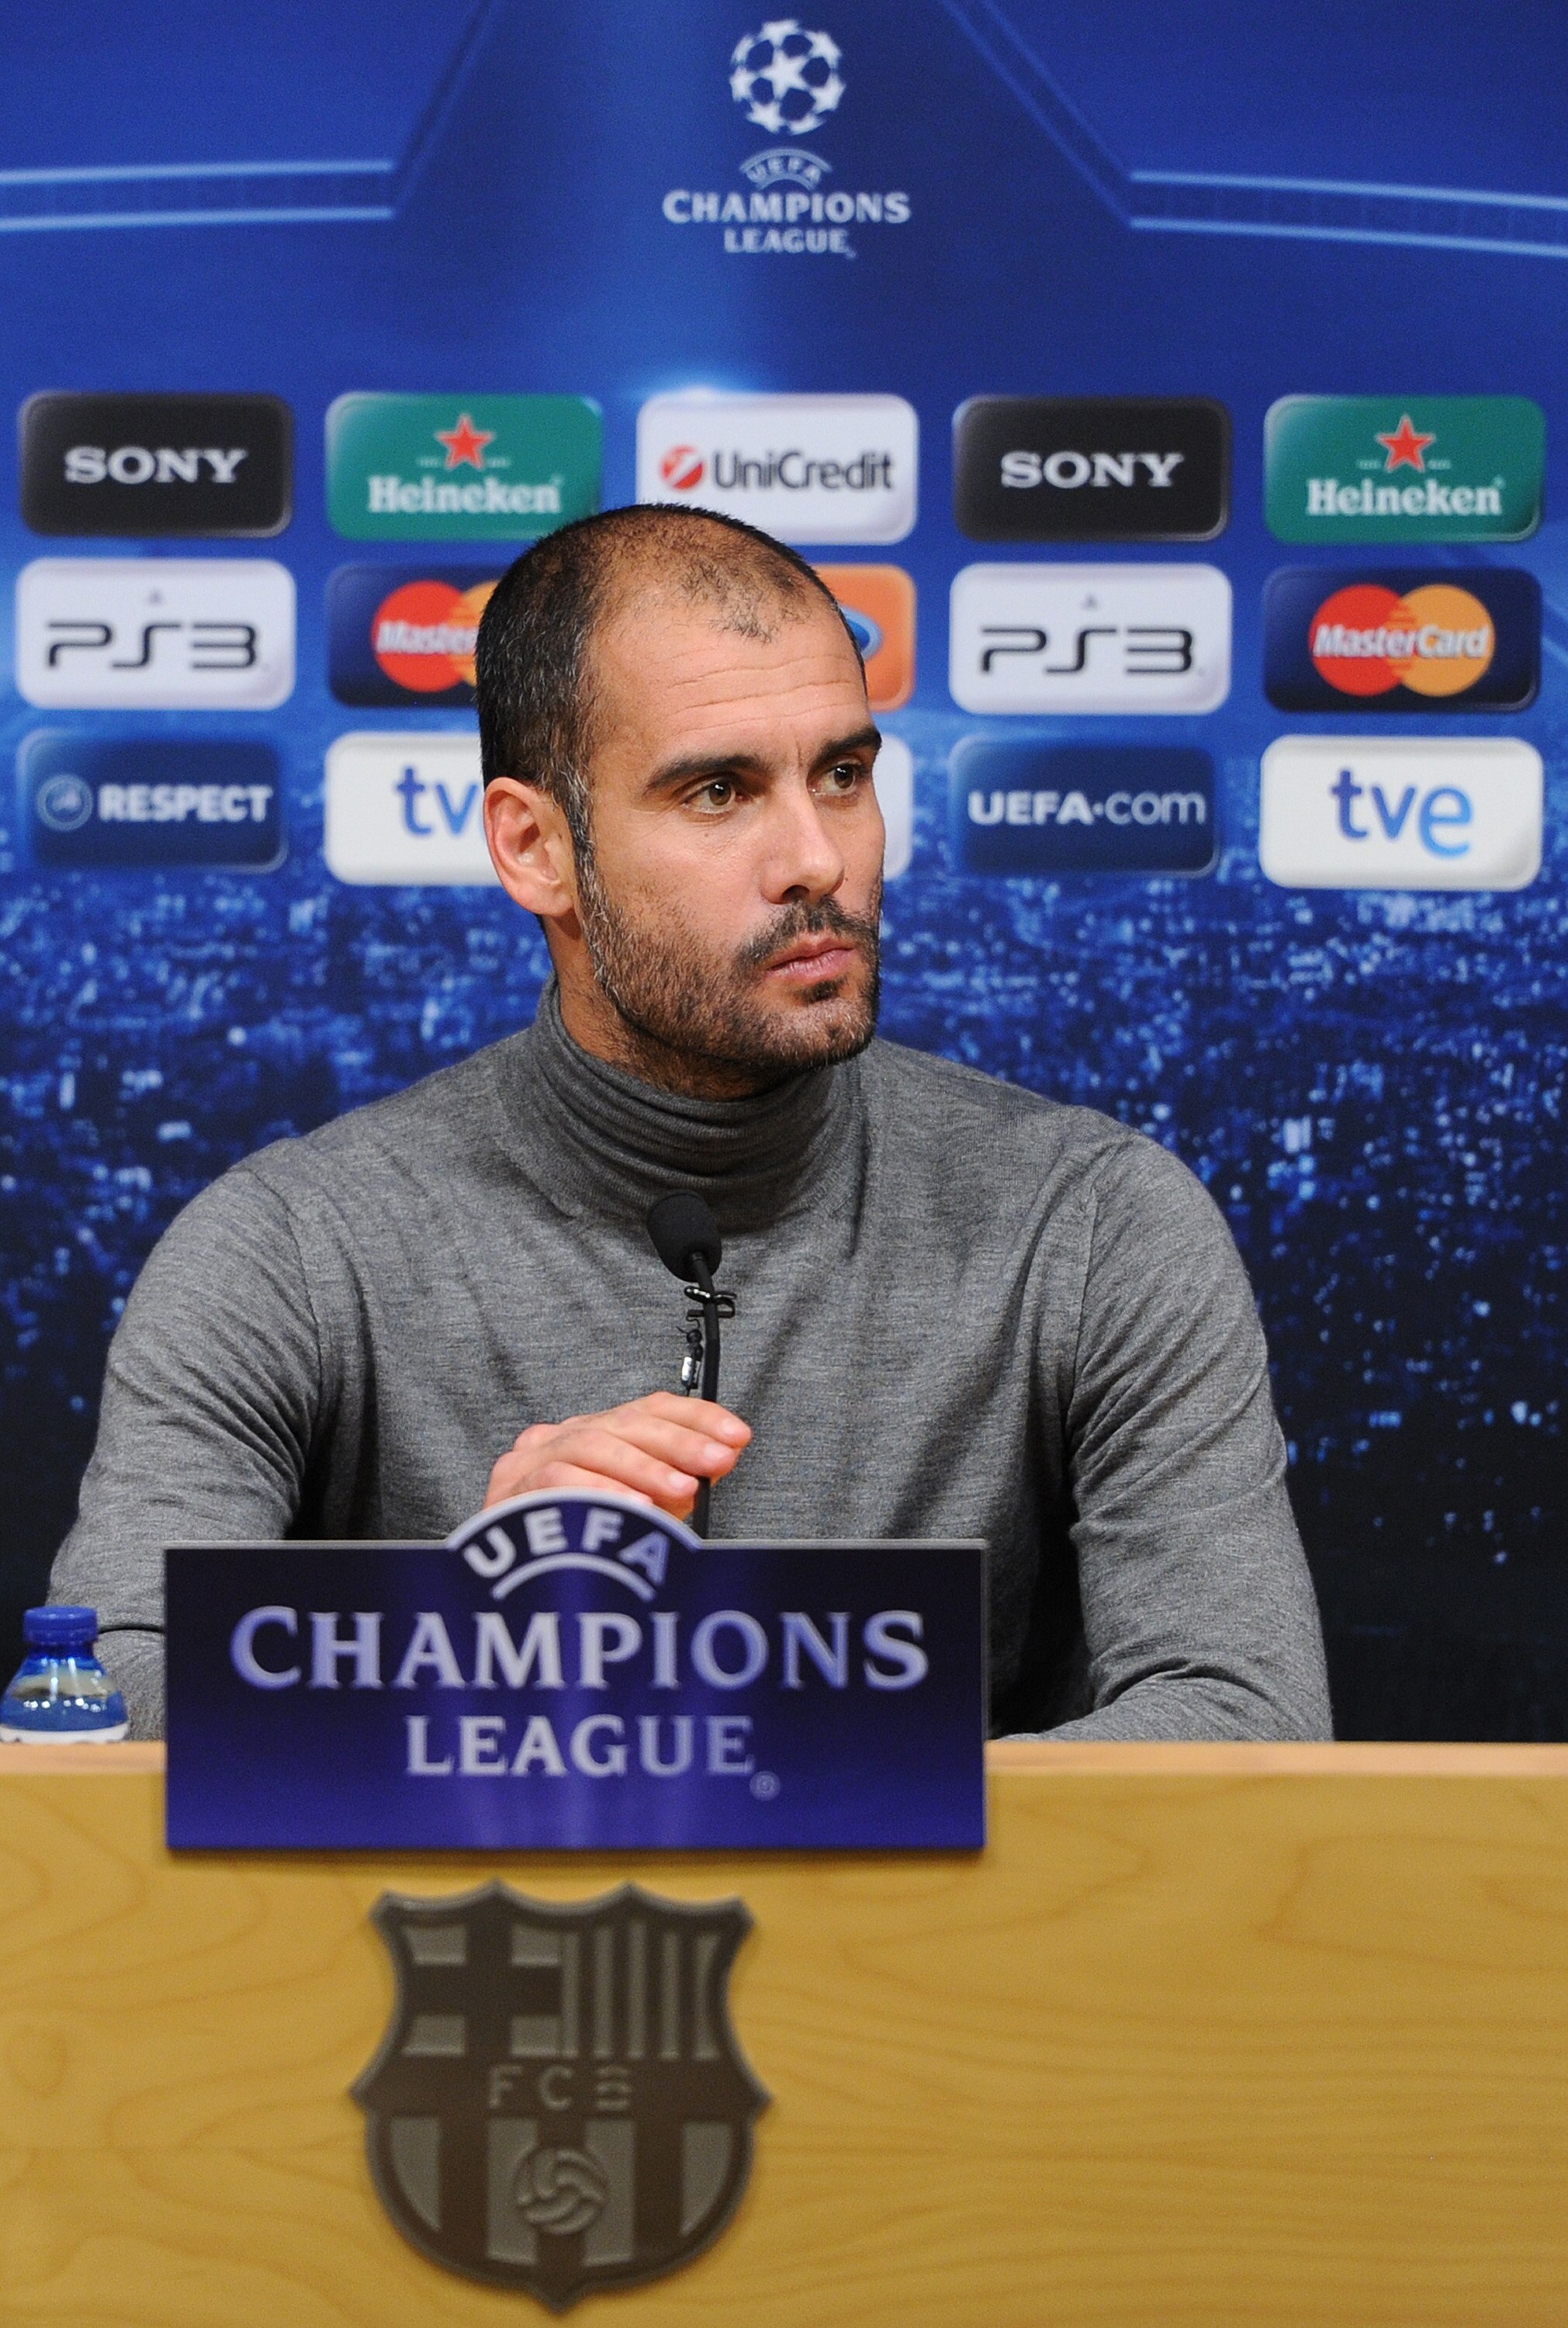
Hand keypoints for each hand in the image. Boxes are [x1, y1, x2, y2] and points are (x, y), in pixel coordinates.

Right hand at [485, 1394, 750, 1519]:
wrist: (506, 1580)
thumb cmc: (576, 1543)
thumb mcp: (638, 1508)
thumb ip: (674, 1482)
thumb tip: (720, 1459)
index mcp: (595, 1433)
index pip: (649, 1408)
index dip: (697, 1417)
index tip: (736, 1435)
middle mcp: (562, 1436)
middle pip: (625, 1424)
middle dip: (679, 1442)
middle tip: (718, 1461)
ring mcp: (532, 1458)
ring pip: (593, 1445)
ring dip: (643, 1467)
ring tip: (683, 1489)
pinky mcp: (510, 1487)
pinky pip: (558, 1481)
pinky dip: (600, 1491)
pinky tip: (633, 1507)